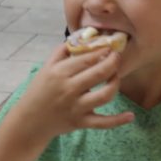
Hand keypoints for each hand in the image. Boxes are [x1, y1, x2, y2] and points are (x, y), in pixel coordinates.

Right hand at [11, 44, 133, 140]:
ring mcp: (76, 107)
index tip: (110, 46)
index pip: (87, 58)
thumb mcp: (46, 68)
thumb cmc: (39, 92)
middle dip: (113, 63)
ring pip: (105, 95)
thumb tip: (81, 38)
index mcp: (60, 73)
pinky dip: (118, 121)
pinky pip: (103, 123)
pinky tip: (130, 116)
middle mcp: (69, 89)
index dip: (102, 51)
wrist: (30, 121)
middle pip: (99, 74)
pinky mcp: (81, 123)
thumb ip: (62, 52)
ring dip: (116, 84)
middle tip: (117, 57)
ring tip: (116, 77)